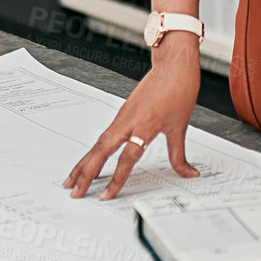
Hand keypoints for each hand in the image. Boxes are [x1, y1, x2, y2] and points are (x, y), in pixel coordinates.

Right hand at [63, 50, 200, 198]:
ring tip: (71, 181)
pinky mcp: (121, 114)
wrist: (173, 65)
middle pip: (102, 151)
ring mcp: (122, 117)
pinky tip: (88, 160)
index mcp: (145, 125)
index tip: (106, 195)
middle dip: (86, 174)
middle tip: (75, 193)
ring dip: (84, 163)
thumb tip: (189, 174)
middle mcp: (129, 122)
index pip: (127, 158)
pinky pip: (103, 136)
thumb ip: (179, 155)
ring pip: (98, 144)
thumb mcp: (181, 126)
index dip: (116, 179)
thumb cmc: (179, 89)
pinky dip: (94, 151)